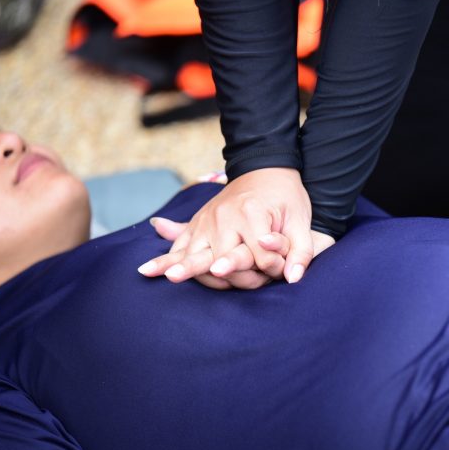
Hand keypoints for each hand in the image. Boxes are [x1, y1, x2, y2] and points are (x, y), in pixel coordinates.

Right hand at [138, 168, 314, 287]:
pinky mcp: (198, 223)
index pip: (259, 256)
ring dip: (180, 267)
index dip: (272, 268)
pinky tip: (146, 269)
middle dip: (229, 276)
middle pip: (221, 257)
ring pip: (194, 252)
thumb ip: (301, 250)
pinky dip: (165, 257)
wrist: (267, 169)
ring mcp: (207, 220)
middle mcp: (224, 217)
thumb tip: (294, 278)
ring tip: (159, 275)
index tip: (280, 271)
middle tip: (200, 280)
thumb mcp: (301, 221)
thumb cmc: (286, 198)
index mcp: (252, 214)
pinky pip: (180, 244)